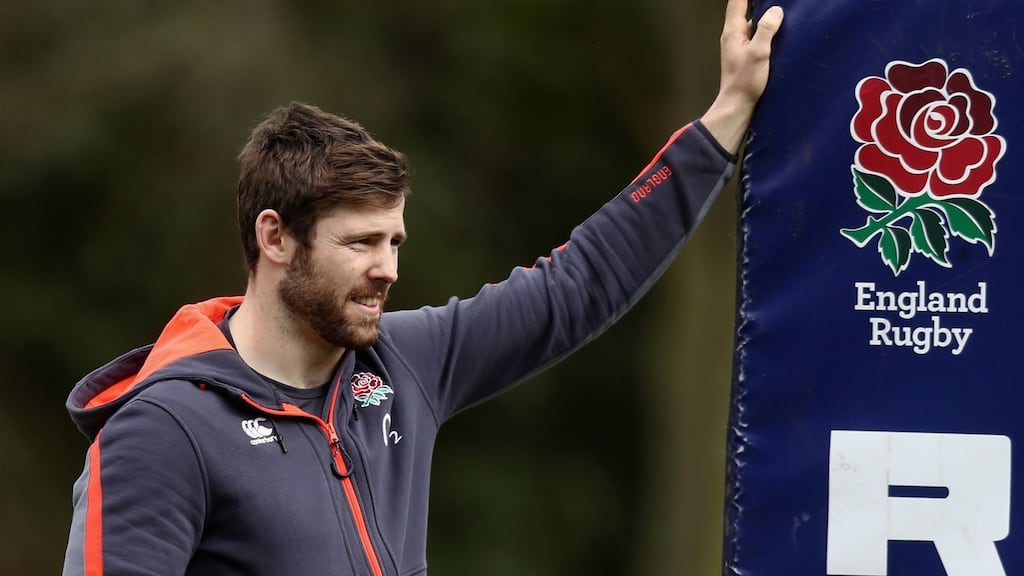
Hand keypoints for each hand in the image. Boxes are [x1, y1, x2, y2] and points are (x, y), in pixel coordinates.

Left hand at [700, 0, 783, 153]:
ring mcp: (739, 46)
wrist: (737, 106)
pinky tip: (779, 35)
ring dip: (765, 19)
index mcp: (733, 31)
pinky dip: (766, 32)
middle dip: (761, 4)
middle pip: (746, 10)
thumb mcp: (759, 53)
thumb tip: (776, 11)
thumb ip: (766, 30)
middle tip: (778, 4)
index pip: (737, 1)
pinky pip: (756, 36)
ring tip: (782, 15)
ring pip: (753, 24)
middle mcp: (733, 36)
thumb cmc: (744, 82)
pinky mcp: (746, 55)